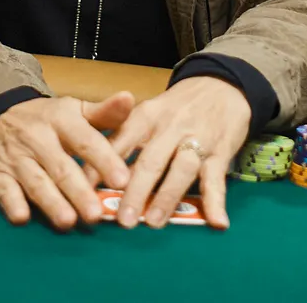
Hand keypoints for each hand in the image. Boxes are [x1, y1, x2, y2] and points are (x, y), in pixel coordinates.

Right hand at [0, 93, 134, 230]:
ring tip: (68, 222)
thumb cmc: (49, 118)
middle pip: (61, 168)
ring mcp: (16, 157)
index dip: (105, 160)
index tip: (123, 180)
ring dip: (51, 203)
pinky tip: (23, 218)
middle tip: (96, 214)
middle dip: (79, 192)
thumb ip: (104, 112)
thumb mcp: (76, 110)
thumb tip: (129, 99)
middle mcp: (38, 138)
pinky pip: (3, 190)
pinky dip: (12, 204)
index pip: (86, 141)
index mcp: (62, 120)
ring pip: (35, 182)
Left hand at [108, 77, 250, 229]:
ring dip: (167, 197)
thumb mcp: (148, 113)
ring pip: (182, 168)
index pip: (119, 143)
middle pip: (151, 160)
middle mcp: (170, 126)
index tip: (84, 193)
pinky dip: (216, 201)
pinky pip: (217, 178)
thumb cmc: (177, 107)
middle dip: (135, 191)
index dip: (100, 168)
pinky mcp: (221, 150)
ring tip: (154, 223)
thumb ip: (126, 141)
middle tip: (123, 219)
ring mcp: (198, 138)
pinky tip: (216, 221)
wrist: (222, 84)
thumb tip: (96, 177)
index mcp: (146, 116)